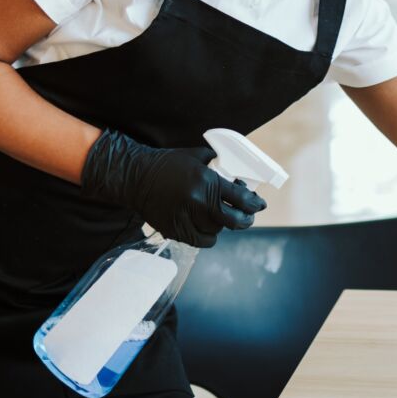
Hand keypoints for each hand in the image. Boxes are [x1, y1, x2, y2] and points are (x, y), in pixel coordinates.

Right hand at [80, 129, 266, 246]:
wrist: (137, 177)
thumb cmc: (169, 164)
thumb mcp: (197, 156)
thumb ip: (218, 164)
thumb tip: (238, 175)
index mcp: (206, 180)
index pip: (241, 198)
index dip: (255, 204)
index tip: (259, 204)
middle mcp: (198, 201)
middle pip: (233, 220)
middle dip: (245, 220)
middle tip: (248, 217)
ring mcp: (185, 218)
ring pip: (216, 231)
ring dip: (222, 225)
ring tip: (220, 216)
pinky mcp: (175, 230)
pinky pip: (201, 241)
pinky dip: (208, 236)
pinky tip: (207, 227)